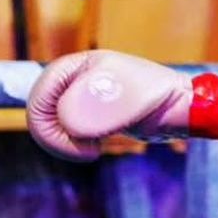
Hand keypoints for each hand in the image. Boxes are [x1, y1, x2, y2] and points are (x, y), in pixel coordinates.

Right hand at [26, 50, 192, 161]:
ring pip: (51, 124)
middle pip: (40, 112)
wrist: (179, 108)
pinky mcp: (87, 114)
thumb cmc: (158, 96)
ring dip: (66, 142)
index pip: (39, 97)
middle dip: (56, 137)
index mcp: (77, 66)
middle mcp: (73, 79)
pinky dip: (75, 144)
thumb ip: (98, 106)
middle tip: (86, 151)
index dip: (50, 127)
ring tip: (94, 147)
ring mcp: (79, 97)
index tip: (81, 143)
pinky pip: (65, 131)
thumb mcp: (130, 98)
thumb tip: (67, 120)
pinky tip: (97, 144)